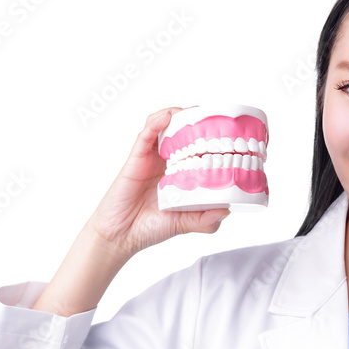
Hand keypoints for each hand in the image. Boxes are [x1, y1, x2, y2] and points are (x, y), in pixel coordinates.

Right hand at [87, 107, 230, 256]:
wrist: (121, 236)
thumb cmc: (151, 227)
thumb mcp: (185, 223)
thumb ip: (206, 220)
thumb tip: (227, 210)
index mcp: (180, 173)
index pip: (197, 148)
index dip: (210, 137)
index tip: (227, 130)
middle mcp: (166, 162)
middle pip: (182, 132)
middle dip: (197, 120)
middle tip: (214, 115)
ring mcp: (151, 159)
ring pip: (164, 127)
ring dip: (177, 115)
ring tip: (193, 111)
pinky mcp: (136, 159)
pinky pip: (145, 136)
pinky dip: (156, 123)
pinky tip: (166, 118)